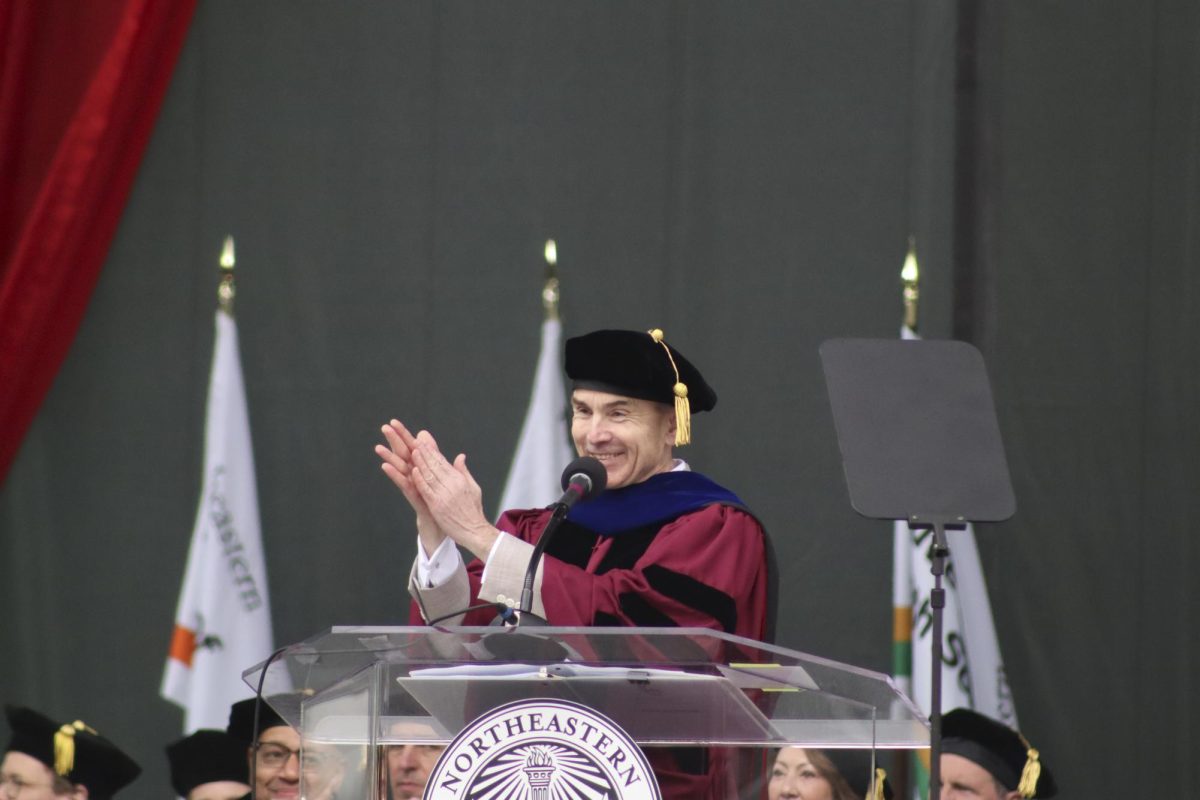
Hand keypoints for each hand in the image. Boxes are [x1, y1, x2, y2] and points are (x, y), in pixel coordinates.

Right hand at [376, 419, 443, 552]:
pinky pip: (405, 485)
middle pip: (403, 455)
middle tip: (384, 427)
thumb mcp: (436, 474)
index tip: (394, 421)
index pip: (411, 448)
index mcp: (421, 468)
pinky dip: (396, 476)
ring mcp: (413, 486)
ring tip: (378, 447)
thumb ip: (432, 455)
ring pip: (400, 469)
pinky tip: (386, 467)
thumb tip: (425, 436)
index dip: (403, 435)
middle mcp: (414, 476)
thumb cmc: (436, 498)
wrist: (440, 523)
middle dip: (394, 441)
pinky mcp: (414, 497)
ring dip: (389, 458)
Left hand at [409, 431, 498, 559]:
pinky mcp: (437, 505)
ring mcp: (444, 495)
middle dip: (424, 452)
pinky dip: (420, 480)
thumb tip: (460, 456)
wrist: (475, 530)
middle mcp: (452, 484)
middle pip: (435, 465)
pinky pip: (427, 490)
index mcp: (459, 480)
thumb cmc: (473, 511)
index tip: (422, 442)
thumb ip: (463, 471)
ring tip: (411, 451)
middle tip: (414, 440)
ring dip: (420, 462)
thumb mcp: (473, 487)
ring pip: (430, 475)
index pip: (443, 462)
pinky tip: (413, 471)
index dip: (432, 451)